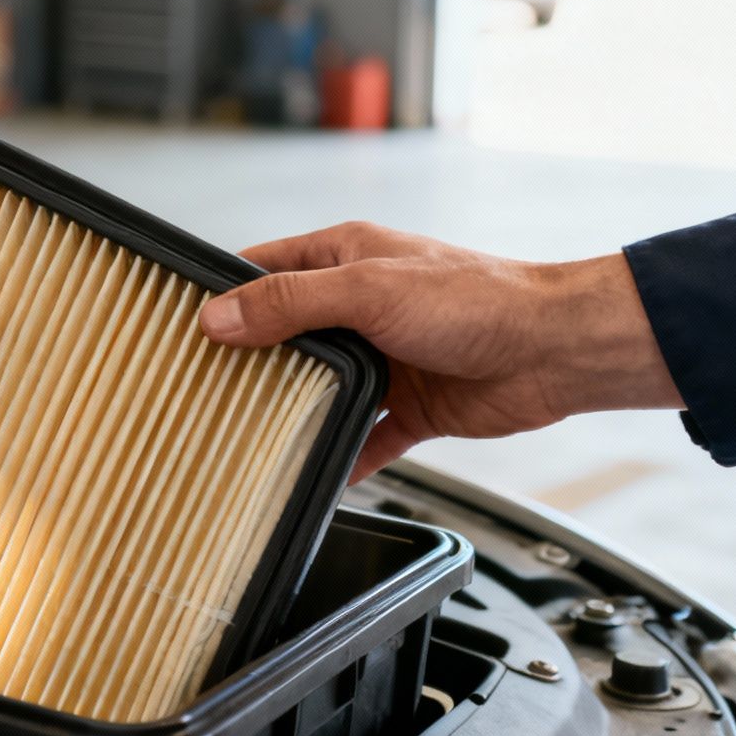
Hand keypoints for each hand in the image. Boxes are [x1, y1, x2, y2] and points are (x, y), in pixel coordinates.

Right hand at [197, 223, 683, 479]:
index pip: (264, 270)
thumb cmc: (477, 301)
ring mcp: (384, 358)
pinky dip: (340, 458)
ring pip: (318, 389)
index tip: (180, 327)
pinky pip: (362, 437)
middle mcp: (360, 305)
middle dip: (247, 361)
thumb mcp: (368, 291)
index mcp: (346, 257)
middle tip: (199, 391)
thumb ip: (291, 303)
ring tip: (243, 435)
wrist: (555, 352)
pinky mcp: (410, 406)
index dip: (223, 296)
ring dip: (291, 411)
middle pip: (284, 334)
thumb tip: (219, 317)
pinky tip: (312, 478)